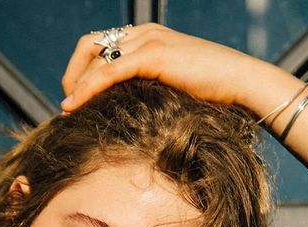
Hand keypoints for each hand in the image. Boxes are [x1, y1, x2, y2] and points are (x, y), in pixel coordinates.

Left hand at [60, 23, 278, 114]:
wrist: (241, 82)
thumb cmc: (213, 93)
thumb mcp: (172, 88)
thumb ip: (148, 89)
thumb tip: (127, 112)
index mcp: (147, 37)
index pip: (100, 45)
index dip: (81, 70)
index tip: (75, 99)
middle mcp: (144, 33)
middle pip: (89, 46)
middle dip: (72, 75)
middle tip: (67, 105)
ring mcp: (148, 40)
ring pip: (96, 58)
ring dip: (75, 85)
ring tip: (67, 110)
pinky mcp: (153, 55)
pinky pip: (109, 71)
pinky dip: (87, 89)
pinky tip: (75, 106)